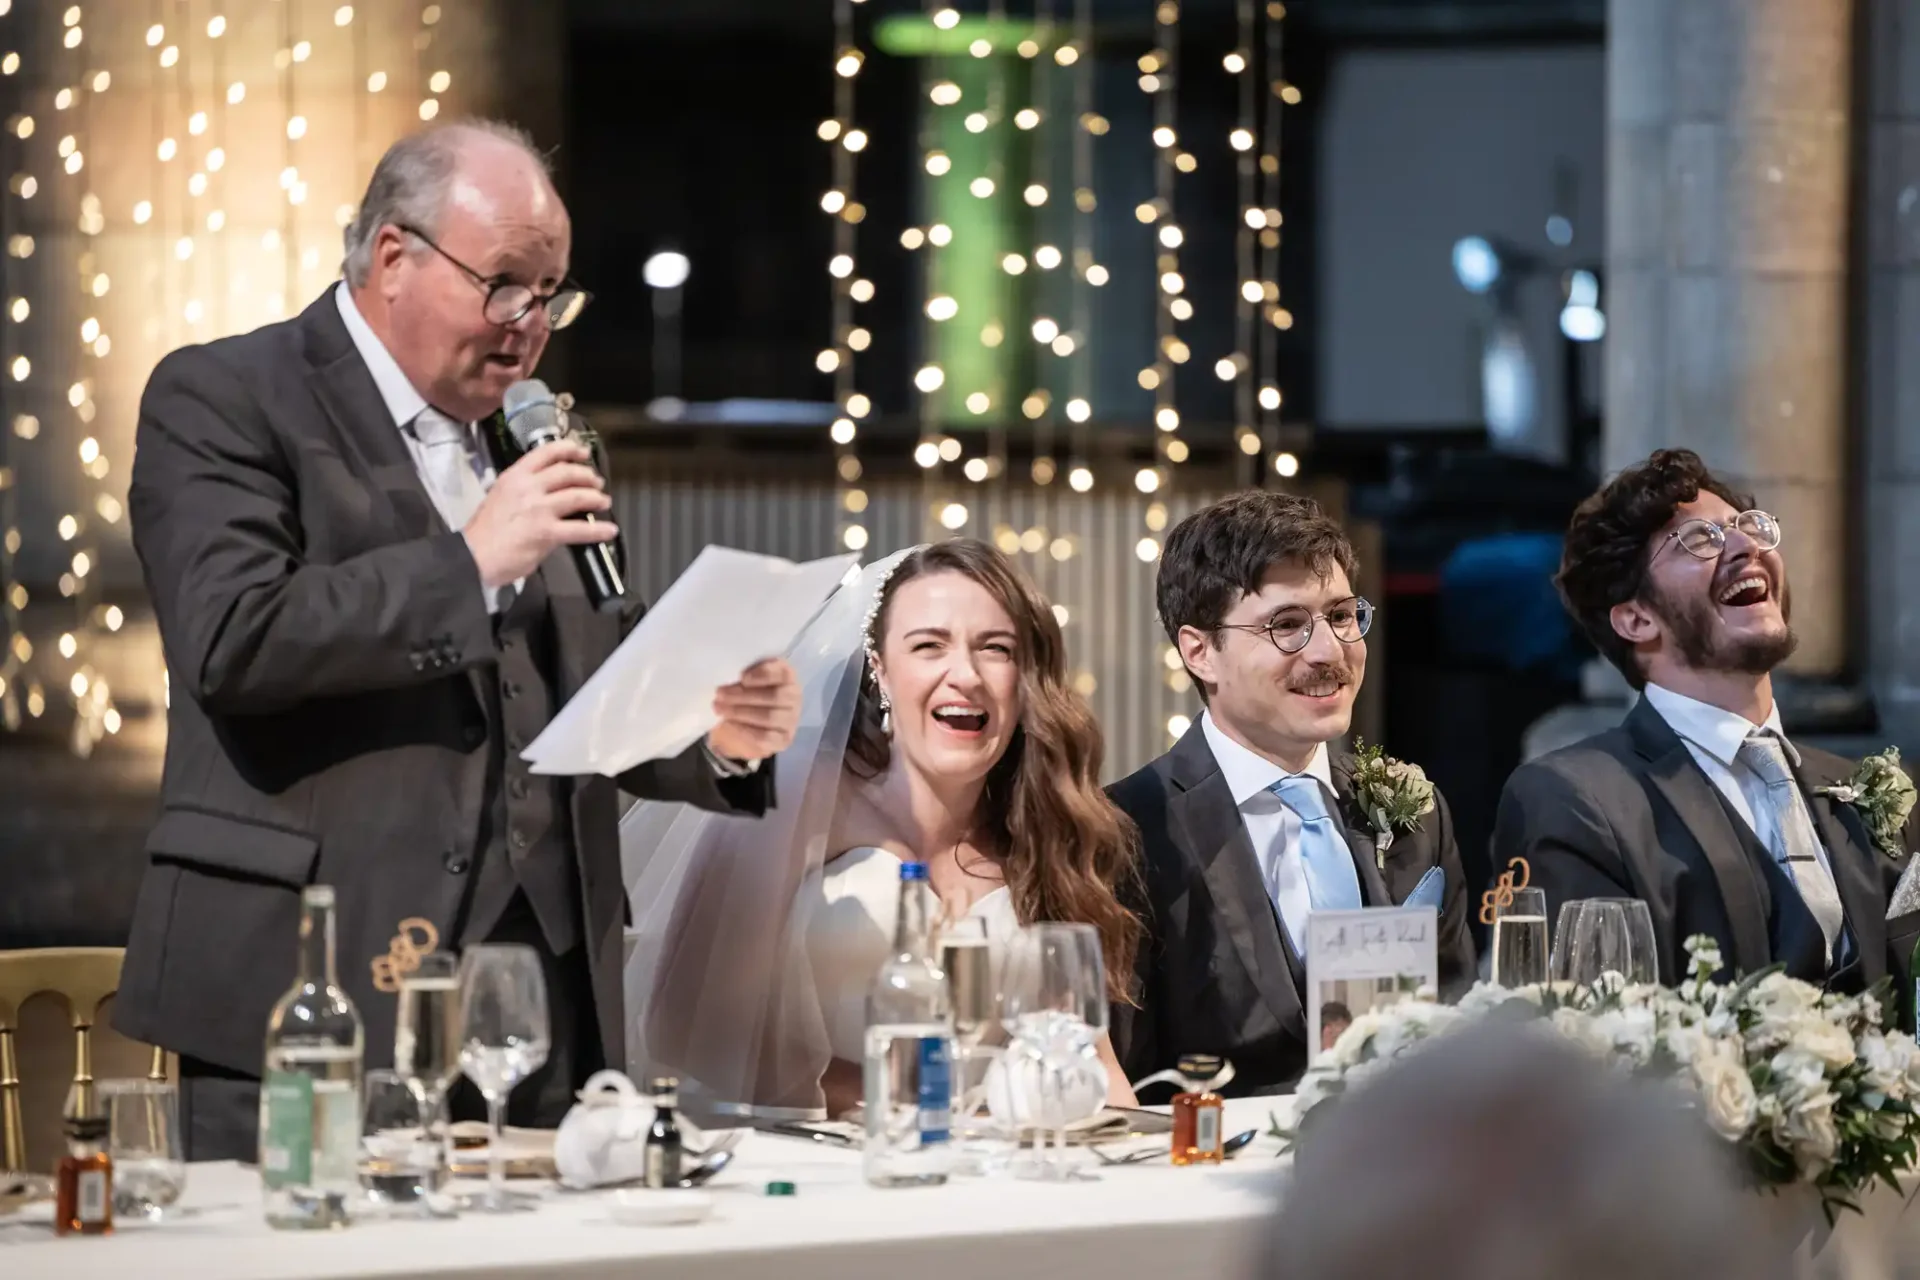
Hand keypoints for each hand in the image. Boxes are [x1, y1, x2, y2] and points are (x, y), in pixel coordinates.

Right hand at [461, 440, 616, 589]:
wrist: (473, 555)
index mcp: (514, 477)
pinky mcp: (547, 532)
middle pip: (567, 472)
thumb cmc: (483, 533)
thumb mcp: (499, 498)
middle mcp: (528, 488)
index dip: (569, 449)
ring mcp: (539, 509)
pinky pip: (580, 529)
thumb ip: (522, 492)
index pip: (546, 453)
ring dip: (595, 498)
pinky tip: (609, 531)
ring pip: (577, 496)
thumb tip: (544, 494)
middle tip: (596, 482)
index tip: (582, 451)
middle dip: (587, 475)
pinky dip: (599, 530)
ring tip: (603, 501)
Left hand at [707, 658, 800, 761]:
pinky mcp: (783, 740)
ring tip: (719, 708)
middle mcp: (794, 697)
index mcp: (786, 676)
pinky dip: (744, 730)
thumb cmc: (743, 694)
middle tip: (720, 694)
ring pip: (769, 717)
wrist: (740, 724)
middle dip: (743, 695)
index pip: (783, 673)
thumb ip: (741, 676)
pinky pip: (765, 737)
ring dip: (740, 712)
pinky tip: (729, 724)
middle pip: (774, 696)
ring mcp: (791, 720)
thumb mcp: (743, 678)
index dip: (764, 674)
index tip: (742, 677)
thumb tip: (728, 678)